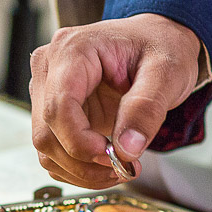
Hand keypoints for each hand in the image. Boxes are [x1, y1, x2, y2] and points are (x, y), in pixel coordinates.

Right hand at [28, 13, 201, 188]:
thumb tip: (127, 149)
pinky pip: (54, 151)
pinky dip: (77, 168)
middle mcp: (50, 68)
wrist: (157, 40)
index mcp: (72, 50)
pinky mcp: (54, 111)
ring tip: (119, 167)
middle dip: (83, 162)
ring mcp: (47, 90)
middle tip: (123, 167)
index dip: (81, 142)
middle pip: (46, 133)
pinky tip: (105, 164)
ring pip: (45, 148)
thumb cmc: (159, 45)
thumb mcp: (166, 72)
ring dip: (80, 170)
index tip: (112, 156)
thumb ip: (146, 108)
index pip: (58, 107)